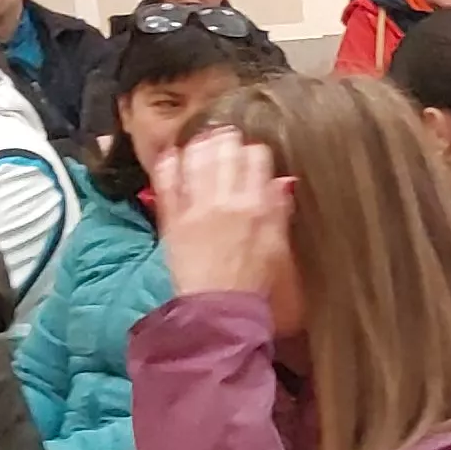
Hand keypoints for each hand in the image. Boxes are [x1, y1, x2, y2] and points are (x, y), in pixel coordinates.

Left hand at [155, 129, 294, 299]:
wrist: (218, 311)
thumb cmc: (254, 285)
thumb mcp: (278, 248)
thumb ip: (279, 211)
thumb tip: (283, 181)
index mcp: (256, 206)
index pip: (257, 158)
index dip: (255, 152)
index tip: (253, 155)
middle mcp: (225, 201)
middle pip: (225, 151)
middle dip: (227, 140)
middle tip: (227, 138)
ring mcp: (195, 208)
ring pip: (196, 159)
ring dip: (200, 145)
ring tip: (203, 141)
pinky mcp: (172, 220)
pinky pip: (167, 182)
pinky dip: (169, 165)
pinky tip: (172, 155)